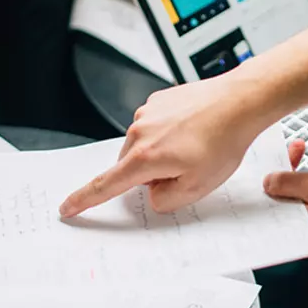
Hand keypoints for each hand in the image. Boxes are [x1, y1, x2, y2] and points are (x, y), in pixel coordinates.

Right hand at [60, 74, 272, 216]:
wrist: (239, 102)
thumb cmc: (223, 141)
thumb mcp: (196, 188)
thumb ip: (165, 199)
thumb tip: (152, 192)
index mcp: (144, 157)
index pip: (105, 185)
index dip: (84, 199)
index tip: (67, 207)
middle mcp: (139, 131)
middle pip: (131, 166)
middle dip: (151, 175)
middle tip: (187, 170)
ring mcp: (148, 113)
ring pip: (144, 146)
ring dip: (162, 153)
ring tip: (196, 147)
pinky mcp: (158, 100)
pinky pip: (156, 126)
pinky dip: (169, 134)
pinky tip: (194, 131)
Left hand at [264, 140, 307, 264]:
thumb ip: (288, 182)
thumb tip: (268, 182)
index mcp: (287, 224)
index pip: (267, 193)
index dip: (273, 168)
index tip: (284, 152)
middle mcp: (294, 235)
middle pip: (281, 198)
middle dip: (289, 171)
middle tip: (299, 150)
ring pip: (296, 205)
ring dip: (302, 183)